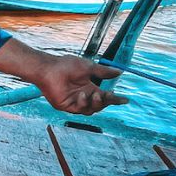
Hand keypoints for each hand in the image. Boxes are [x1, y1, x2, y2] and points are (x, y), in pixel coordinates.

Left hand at [0, 39, 128, 114]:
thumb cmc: (67, 65)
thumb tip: (119, 72)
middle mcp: (84, 96)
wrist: (50, 68)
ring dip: (95, 103)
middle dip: (107, 101)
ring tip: (94, 94)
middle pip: (100, 105)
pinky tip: (81, 94)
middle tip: (108, 94)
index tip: (126, 100)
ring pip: (91, 110)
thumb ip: (103, 72)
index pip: (106, 97)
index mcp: (90, 88)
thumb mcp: (89, 68)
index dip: (115, 99)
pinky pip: (79, 109)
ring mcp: (75, 102)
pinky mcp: (66, 106)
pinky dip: (83, 103)